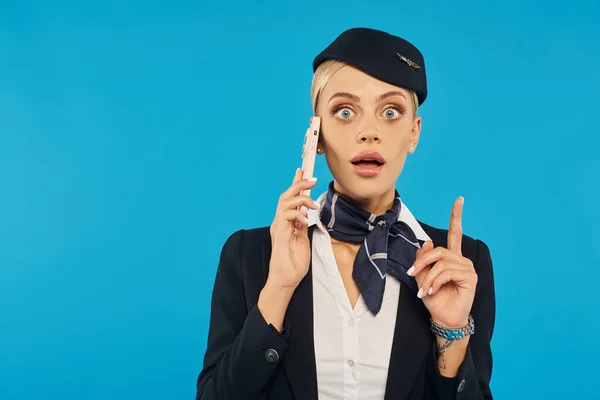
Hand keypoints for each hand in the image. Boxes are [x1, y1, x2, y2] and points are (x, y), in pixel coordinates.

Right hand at [267, 168, 318, 290]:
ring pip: (285, 202)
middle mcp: (279, 222)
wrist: (285, 280)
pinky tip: (304, 220)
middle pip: (285, 196)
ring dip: (300, 198)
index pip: (289, 199)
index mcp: (285, 223)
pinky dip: (297, 214)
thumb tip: (307, 215)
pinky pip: (286, 216)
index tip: (302, 171)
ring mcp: (278, 227)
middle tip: (312, 179)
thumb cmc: (293, 264)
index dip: (295, 184)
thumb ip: (302, 227)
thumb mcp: (302, 241)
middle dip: (299, 184)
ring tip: (312, 203)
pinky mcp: (279, 234)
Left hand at [408, 197, 476, 328]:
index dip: (456, 216)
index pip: (455, 233)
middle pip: (439, 250)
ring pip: (441, 263)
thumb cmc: (435, 299)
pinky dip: (436, 281)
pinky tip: (433, 291)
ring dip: (428, 277)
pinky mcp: (470, 277)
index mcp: (451, 258)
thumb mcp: (423, 276)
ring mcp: (467, 268)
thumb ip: (424, 259)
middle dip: (422, 261)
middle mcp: (461, 260)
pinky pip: (447, 272)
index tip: (459, 200)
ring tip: (424, 290)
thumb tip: (428, 242)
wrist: (443, 318)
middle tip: (413, 274)